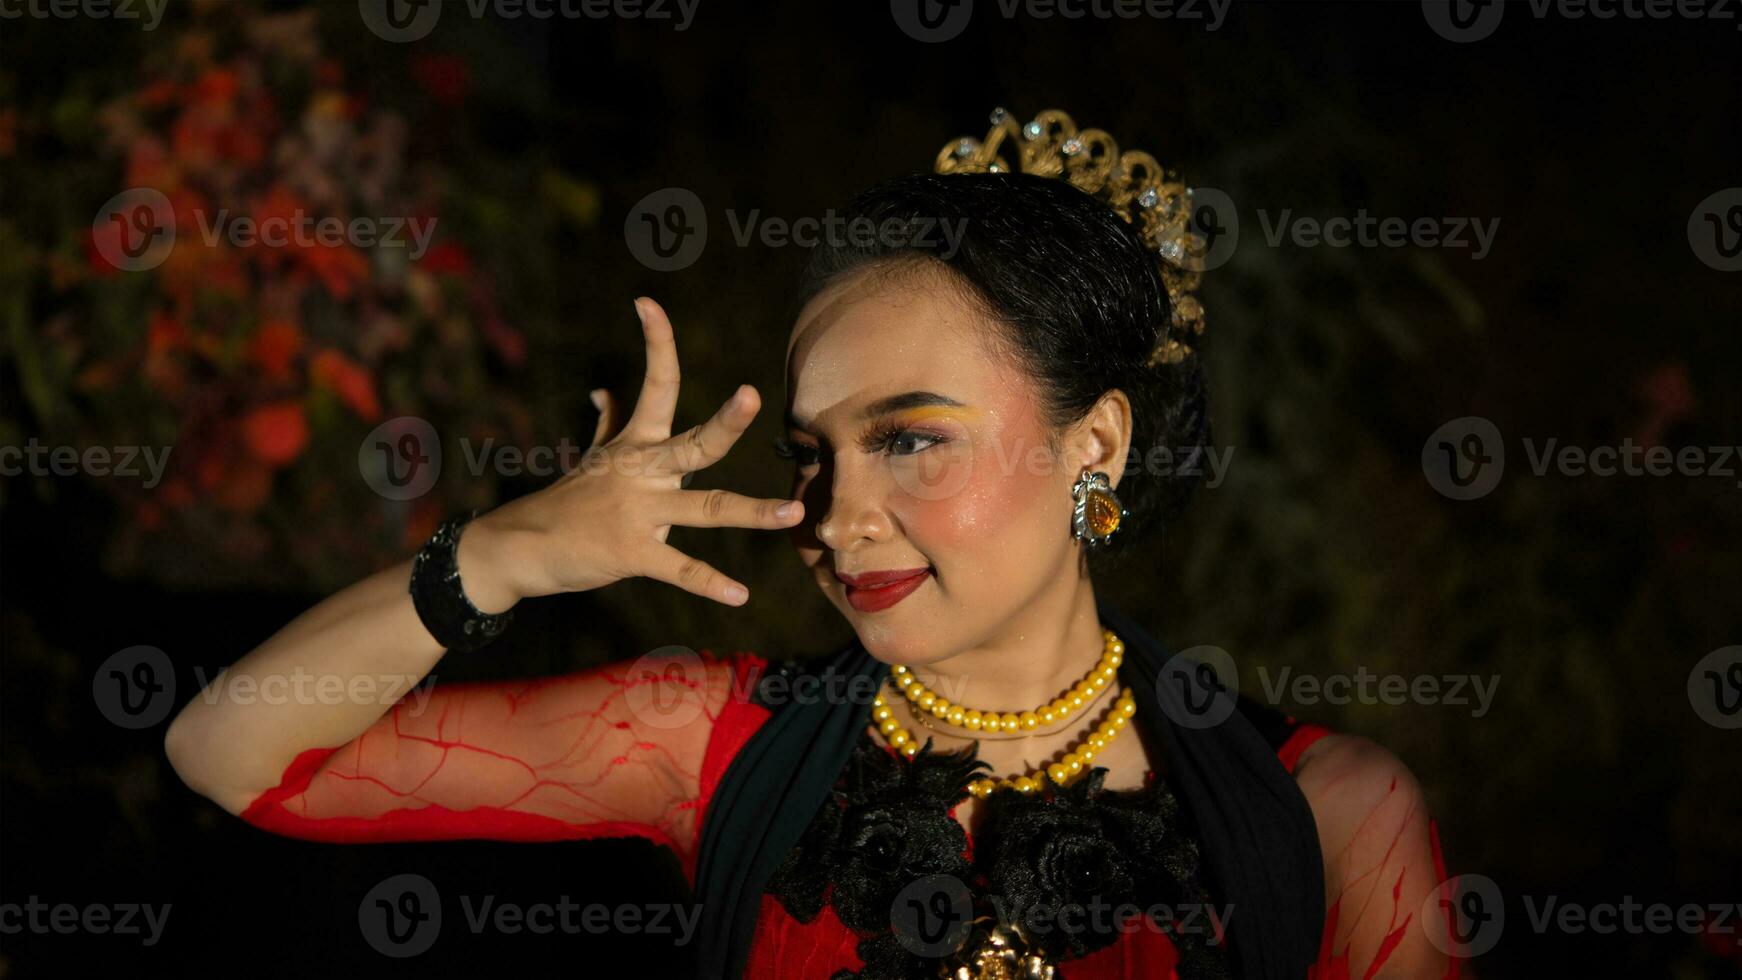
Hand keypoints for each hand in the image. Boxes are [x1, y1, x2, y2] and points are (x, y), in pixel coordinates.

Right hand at [458, 297, 802, 608]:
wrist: (518, 546)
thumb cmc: (566, 500)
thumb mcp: (590, 457)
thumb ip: (608, 425)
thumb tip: (603, 390)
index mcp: (636, 444)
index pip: (653, 384)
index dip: (654, 343)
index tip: (646, 303)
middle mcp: (642, 472)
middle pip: (693, 443)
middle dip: (725, 422)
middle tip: (751, 396)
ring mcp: (638, 511)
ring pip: (705, 509)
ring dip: (751, 512)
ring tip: (793, 514)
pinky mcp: (632, 551)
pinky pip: (680, 568)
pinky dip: (710, 584)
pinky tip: (740, 595)